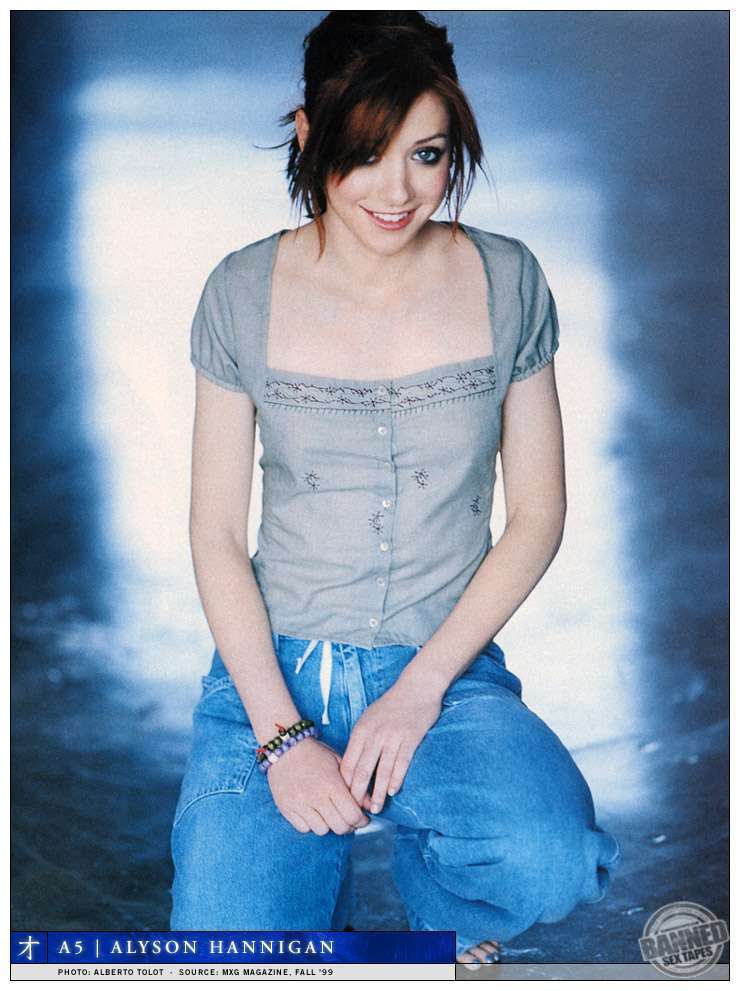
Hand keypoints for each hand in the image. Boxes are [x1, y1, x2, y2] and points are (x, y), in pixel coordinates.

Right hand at [267, 737, 370, 835]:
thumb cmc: (315, 754)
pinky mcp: (286, 808)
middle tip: (349, 819)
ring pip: (322, 830)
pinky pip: (303, 828)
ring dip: (329, 825)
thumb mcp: (338, 762)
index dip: (361, 820)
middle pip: (339, 827)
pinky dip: (311, 825)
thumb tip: (370, 805)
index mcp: (331, 784)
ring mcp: (299, 804)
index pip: (353, 814)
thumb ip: (355, 783)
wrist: (285, 748)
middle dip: (349, 826)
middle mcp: (315, 797)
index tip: (363, 818)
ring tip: (330, 814)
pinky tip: (314, 813)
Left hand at [340, 667, 443, 813]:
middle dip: (359, 793)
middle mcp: (375, 735)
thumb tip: (353, 765)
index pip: (349, 762)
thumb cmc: (391, 704)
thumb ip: (362, 740)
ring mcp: (393, 737)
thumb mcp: (369, 718)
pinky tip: (392, 791)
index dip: (346, 783)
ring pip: (382, 771)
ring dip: (378, 792)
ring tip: (375, 808)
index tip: (345, 799)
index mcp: (361, 730)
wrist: (416, 687)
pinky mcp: (410, 739)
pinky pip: (401, 764)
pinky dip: (396, 779)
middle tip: (357, 811)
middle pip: (363, 770)